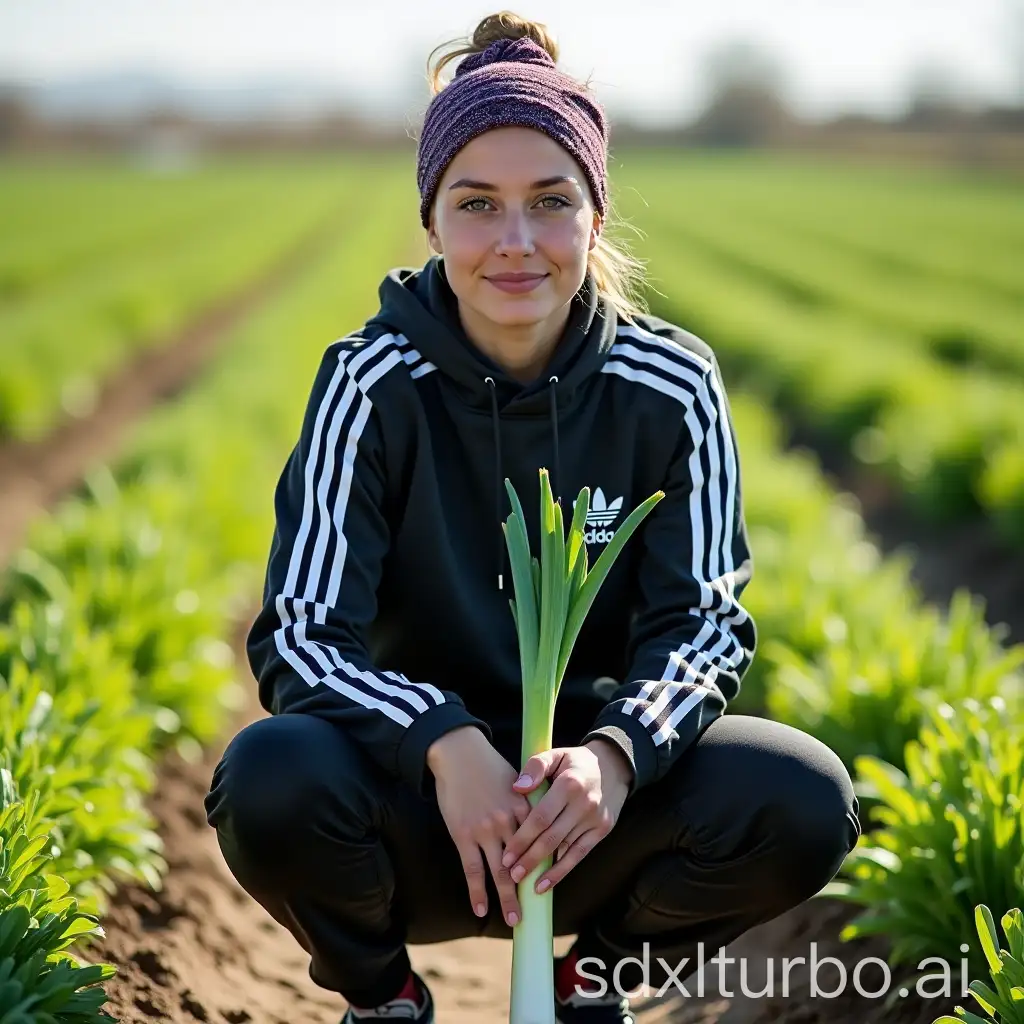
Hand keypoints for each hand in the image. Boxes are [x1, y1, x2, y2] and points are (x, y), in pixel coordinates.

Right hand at [426, 725, 531, 926]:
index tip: (552, 883)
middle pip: (523, 863)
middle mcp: (507, 821)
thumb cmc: (488, 765)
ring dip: (506, 898)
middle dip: (529, 890)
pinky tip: (480, 909)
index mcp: (524, 807)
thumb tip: (538, 825)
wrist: (459, 752)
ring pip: (499, 872)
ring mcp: (485, 830)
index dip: (547, 864)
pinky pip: (472, 869)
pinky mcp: (464, 835)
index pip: (540, 842)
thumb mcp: (517, 779)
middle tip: (535, 912)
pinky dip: (477, 891)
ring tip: (514, 920)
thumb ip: (529, 803)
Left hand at [500, 738, 632, 895]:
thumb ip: (535, 766)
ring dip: (545, 869)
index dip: (523, 838)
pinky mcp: (603, 830)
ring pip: (566, 849)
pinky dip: (563, 870)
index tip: (506, 855)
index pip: (541, 817)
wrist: (614, 765)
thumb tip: (517, 787)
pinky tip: (547, 884)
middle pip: (552, 837)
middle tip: (511, 875)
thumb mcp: (556, 754)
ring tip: (525, 884)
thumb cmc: (575, 762)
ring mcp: (595, 819)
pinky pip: (580, 854)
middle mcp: (583, 804)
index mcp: (569, 784)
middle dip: (530, 859)